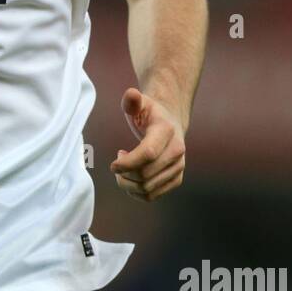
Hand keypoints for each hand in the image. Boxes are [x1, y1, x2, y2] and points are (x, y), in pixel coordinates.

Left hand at [110, 87, 184, 201]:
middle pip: (145, 174)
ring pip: (147, 188)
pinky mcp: (176, 179)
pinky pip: (152, 196)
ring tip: (122, 169)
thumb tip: (131, 94)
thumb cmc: (149, 113)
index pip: (148, 154)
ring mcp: (179, 167)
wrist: (169, 123)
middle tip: (117, 163)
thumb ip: (132, 100)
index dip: (127, 163)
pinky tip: (131, 177)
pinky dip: (135, 191)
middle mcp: (177, 151)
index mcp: (167, 131)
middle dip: (124, 173)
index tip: (113, 164)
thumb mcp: (139, 103)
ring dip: (127, 183)